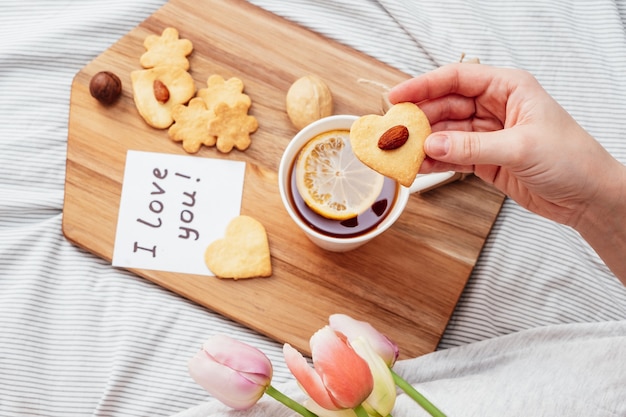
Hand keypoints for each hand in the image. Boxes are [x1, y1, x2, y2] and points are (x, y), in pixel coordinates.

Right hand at [389, 63, 625, 282]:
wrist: (587, 196)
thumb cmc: (572, 159)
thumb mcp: (520, 147)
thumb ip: (472, 146)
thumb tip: (432, 144)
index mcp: (508, 88)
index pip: (458, 79)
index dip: (424, 85)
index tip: (397, 96)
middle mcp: (495, 108)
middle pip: (446, 106)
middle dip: (419, 118)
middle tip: (393, 131)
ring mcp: (487, 135)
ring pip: (445, 133)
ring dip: (423, 143)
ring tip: (400, 153)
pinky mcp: (484, 160)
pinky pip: (451, 156)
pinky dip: (434, 162)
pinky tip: (418, 167)